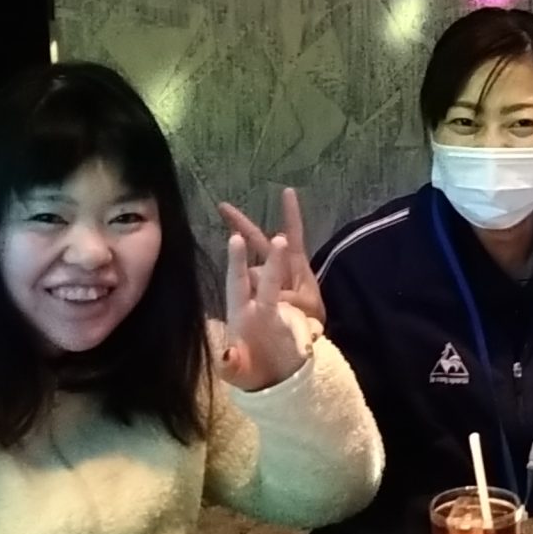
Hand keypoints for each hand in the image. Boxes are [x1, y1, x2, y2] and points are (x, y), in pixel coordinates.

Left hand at [217, 230, 309, 391]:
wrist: (274, 383)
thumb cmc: (250, 372)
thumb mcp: (237, 373)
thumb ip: (230, 365)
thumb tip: (226, 355)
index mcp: (241, 313)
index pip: (238, 283)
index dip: (237, 262)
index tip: (236, 237)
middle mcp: (261, 308)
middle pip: (268, 279)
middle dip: (275, 260)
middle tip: (281, 238)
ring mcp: (283, 315)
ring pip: (290, 291)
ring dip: (293, 278)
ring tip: (297, 259)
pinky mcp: (301, 328)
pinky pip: (307, 319)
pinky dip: (310, 321)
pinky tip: (311, 318)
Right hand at [218, 189, 323, 326]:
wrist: (302, 341)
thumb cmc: (310, 318)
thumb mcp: (306, 306)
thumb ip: (291, 297)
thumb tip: (268, 289)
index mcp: (295, 264)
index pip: (294, 233)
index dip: (291, 213)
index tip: (288, 191)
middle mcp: (278, 267)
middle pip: (259, 241)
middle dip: (241, 224)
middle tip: (222, 206)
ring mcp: (265, 279)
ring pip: (250, 271)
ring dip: (251, 283)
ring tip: (268, 301)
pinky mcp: (254, 294)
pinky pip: (245, 286)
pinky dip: (243, 290)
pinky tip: (243, 297)